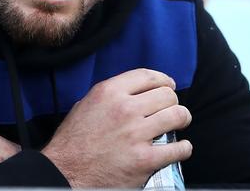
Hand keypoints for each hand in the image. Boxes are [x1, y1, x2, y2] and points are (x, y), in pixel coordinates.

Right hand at [41, 68, 191, 187]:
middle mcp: (124, 109)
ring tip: (179, 123)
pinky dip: (183, 148)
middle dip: (173, 101)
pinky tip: (180, 148)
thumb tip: (134, 92)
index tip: (169, 85)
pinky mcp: (145, 160)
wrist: (65, 171)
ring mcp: (136, 135)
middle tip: (171, 109)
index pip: (147, 76)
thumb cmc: (73, 140)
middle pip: (167, 95)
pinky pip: (178, 149)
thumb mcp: (86, 104)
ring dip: (182, 119)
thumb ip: (110, 95)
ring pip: (177, 116)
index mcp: (108, 92)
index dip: (164, 80)